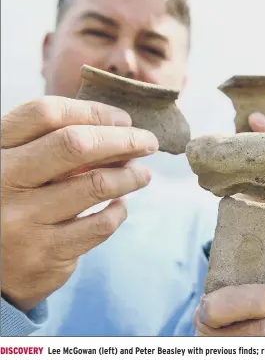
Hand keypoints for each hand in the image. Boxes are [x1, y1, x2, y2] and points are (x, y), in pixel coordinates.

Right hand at [1, 96, 158, 311]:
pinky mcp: (45, 254)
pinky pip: (100, 224)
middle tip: (149, 142)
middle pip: (76, 144)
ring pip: (96, 185)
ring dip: (130, 176)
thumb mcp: (18, 167)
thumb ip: (53, 146)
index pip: (46, 114)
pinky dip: (119, 211)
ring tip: (143, 174)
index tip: (123, 119)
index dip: (93, 111)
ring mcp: (23, 220)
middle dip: (123, 140)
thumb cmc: (12, 204)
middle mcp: (3, 181)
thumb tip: (120, 133)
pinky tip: (120, 205)